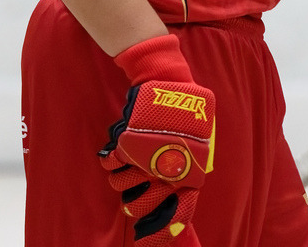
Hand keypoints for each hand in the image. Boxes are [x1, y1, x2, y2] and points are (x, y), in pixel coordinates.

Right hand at [100, 35, 214, 245]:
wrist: (167, 78)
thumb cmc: (183, 112)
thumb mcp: (196, 143)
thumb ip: (188, 170)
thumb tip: (182, 210)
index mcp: (192, 169)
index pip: (180, 213)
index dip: (162, 232)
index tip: (146, 239)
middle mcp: (170, 166)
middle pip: (143, 205)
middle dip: (137, 204)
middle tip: (137, 192)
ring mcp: (148, 153)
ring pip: (124, 187)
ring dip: (123, 179)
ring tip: (128, 167)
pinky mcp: (130, 139)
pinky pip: (113, 164)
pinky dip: (112, 161)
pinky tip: (117, 153)